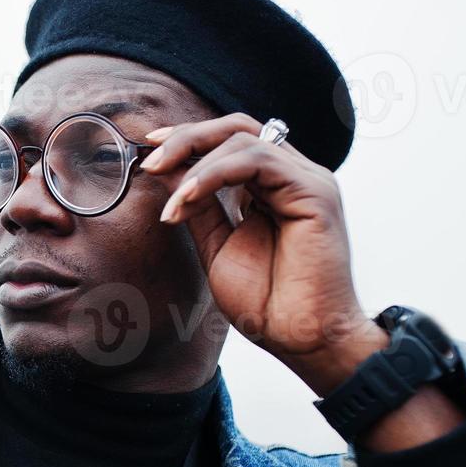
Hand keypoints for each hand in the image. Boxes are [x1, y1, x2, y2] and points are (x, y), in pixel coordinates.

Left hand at [138, 112, 384, 395]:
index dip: (190, 138)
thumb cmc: (265, 302)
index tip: (150, 147)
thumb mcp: (217, 245)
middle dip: (188, 137)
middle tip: (151, 160)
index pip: (232, 141)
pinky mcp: (315, 192)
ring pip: (245, 139)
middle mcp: (294, 177)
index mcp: (273, 187)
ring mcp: (308, 181)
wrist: (300, 339)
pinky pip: (258, 161)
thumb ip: (199, 206)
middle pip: (239, 128)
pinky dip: (214, 175)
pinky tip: (187, 200)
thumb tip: (168, 172)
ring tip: (171, 204)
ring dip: (195, 165)